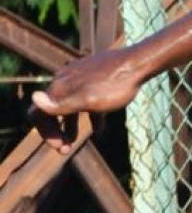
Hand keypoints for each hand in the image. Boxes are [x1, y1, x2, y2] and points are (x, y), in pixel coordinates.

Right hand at [29, 47, 145, 154]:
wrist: (138, 62)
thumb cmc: (115, 85)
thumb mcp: (89, 100)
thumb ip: (61, 104)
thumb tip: (33, 97)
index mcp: (60, 88)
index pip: (38, 113)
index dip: (46, 132)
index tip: (59, 147)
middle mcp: (64, 80)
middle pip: (51, 110)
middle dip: (56, 131)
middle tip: (65, 149)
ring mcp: (78, 77)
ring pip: (68, 105)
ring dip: (69, 125)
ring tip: (75, 142)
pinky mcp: (93, 77)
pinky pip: (86, 100)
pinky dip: (89, 117)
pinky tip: (100, 130)